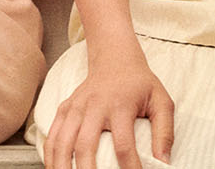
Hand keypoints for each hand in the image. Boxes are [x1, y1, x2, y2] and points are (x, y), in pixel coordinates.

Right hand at [43, 51, 173, 168]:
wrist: (115, 58)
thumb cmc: (140, 84)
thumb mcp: (162, 101)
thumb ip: (165, 132)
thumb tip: (163, 162)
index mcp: (120, 105)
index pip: (123, 144)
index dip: (129, 168)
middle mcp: (94, 106)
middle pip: (85, 145)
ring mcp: (76, 106)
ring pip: (62, 142)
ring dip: (62, 166)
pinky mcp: (65, 108)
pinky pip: (53, 136)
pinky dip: (50, 156)